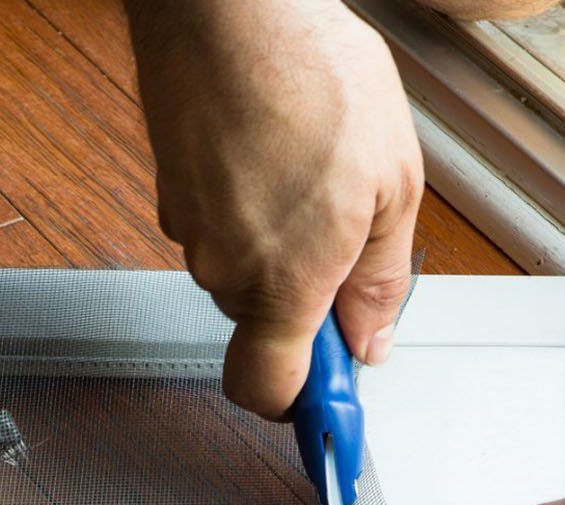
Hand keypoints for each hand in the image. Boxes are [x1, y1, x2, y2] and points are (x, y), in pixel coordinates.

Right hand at [126, 0, 422, 416]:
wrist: (229, 6)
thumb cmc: (312, 76)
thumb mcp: (393, 185)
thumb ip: (379, 279)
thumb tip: (371, 340)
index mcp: (284, 282)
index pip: (266, 390)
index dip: (300, 404)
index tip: (331, 401)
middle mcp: (224, 268)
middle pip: (262, 322)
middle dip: (305, 295)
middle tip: (349, 233)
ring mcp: (189, 228)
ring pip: (241, 266)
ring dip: (278, 238)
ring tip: (312, 166)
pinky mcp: (171, 187)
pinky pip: (218, 220)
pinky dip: (248, 200)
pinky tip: (275, 145)